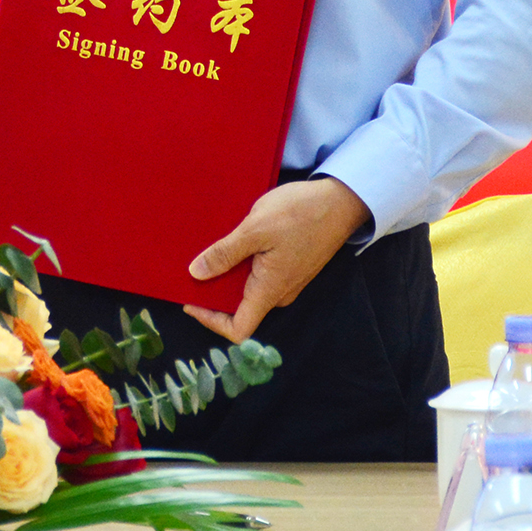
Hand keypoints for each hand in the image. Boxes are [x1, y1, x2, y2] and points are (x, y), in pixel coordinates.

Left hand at [182, 178, 368, 342]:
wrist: (341, 200)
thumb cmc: (300, 213)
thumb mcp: (255, 229)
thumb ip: (225, 253)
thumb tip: (196, 273)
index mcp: (270, 290)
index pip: (239, 329)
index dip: (211, 321)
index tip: (191, 302)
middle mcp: (279, 293)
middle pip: (240, 309)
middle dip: (213, 295)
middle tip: (190, 272)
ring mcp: (286, 280)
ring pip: (249, 290)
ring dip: (227, 277)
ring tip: (207, 254)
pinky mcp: (290, 266)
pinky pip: (260, 275)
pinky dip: (242, 266)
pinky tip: (230, 244)